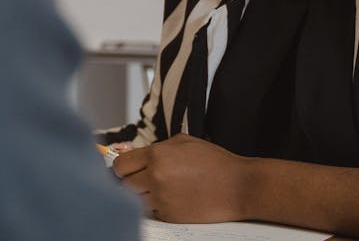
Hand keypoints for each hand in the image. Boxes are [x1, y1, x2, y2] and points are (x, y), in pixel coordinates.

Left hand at [112, 134, 250, 222]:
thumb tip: (137, 155)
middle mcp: (156, 176)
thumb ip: (158, 148)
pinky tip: (175, 198)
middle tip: (146, 179)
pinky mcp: (170, 216)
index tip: (128, 169)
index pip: (120, 165)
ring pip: (136, 200)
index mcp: (157, 155)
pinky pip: (153, 212)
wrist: (238, 186)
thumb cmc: (215, 163)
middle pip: (125, 185)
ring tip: (164, 188)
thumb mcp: (184, 142)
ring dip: (145, 195)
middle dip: (133, 181)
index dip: (123, 168)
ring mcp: (162, 198)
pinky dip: (159, 207)